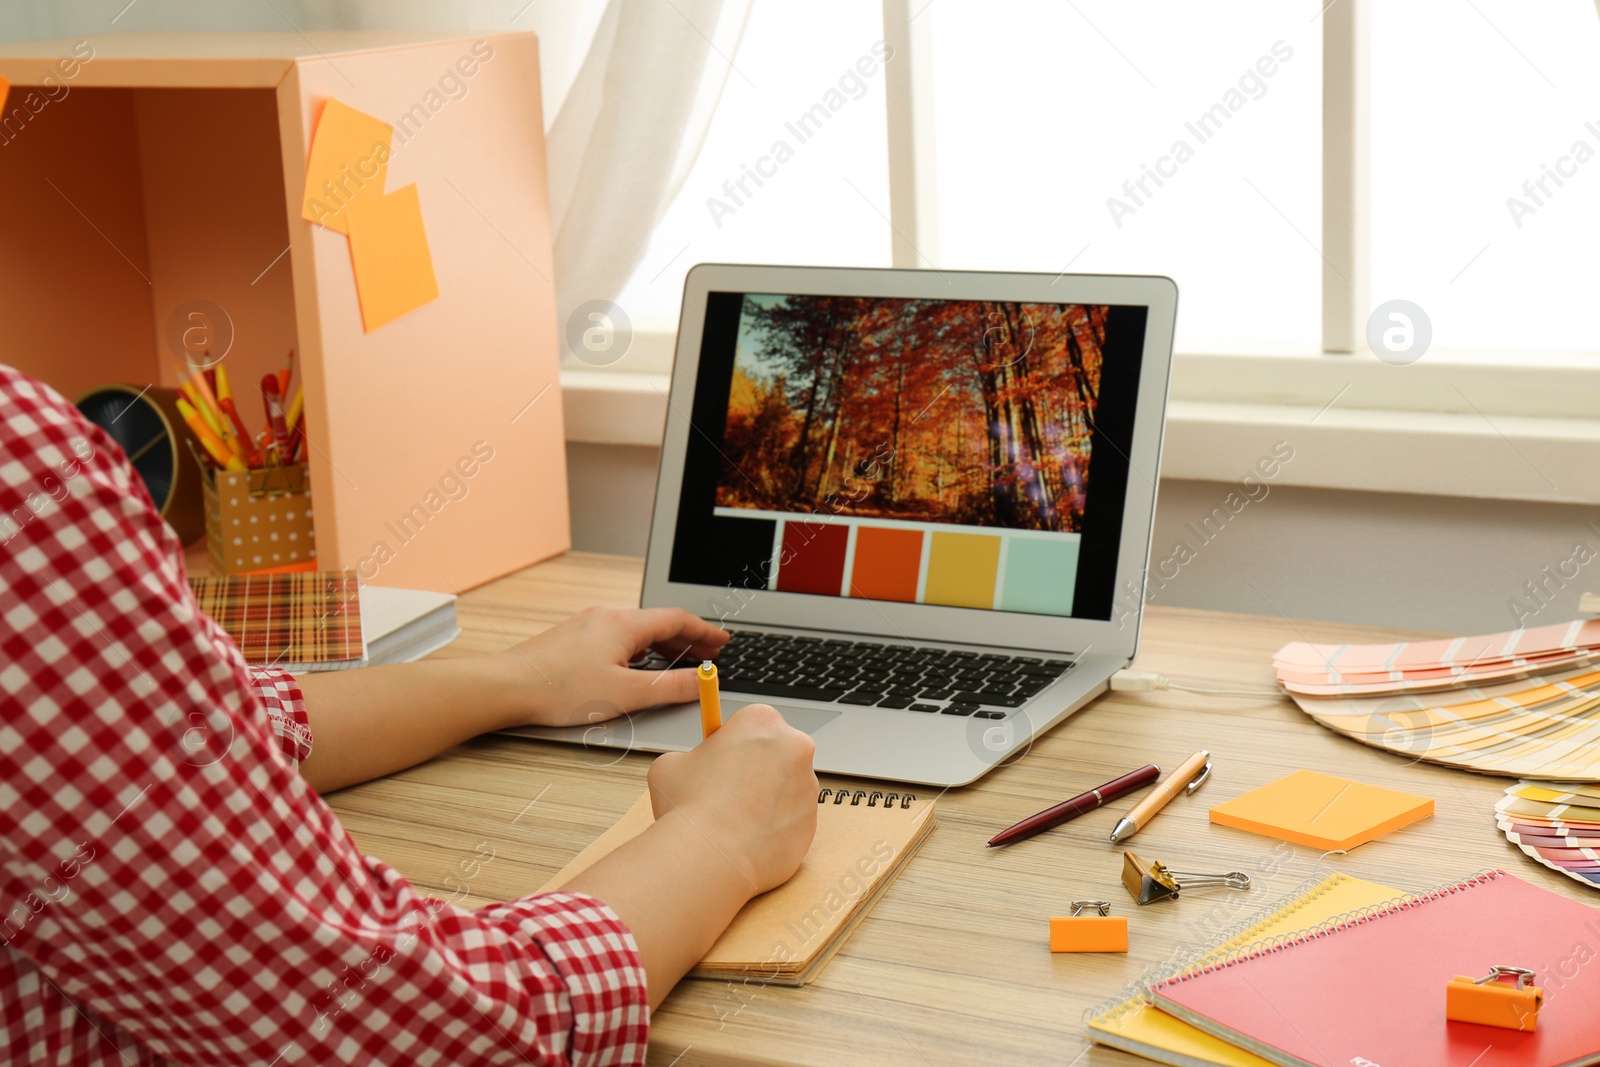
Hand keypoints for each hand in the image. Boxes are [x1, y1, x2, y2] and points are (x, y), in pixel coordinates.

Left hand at [498, 607, 727, 727]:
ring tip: (678, 661)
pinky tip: (636, 667)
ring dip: (662, 645)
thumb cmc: (560, 689)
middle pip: (658, 622)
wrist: (507, 686)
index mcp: (624, 624)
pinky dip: (638, 649)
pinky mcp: (572, 639)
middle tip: (707, 654)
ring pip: (636, 630)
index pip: (677, 619)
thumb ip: (670, 688)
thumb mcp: (626, 694)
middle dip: (687, 639)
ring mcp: (587, 625)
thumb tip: (701, 683)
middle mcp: (606, 617)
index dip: (705, 631)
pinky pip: (617, 637)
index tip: (722, 641)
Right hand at [646, 704, 817, 895]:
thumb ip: (692, 758)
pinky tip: (746, 840)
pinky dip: (773, 829)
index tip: (721, 759)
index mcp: (762, 720)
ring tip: (732, 821)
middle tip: (725, 792)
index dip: (732, 743)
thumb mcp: (671, 764)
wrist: (710, 858)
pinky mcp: (811, 823)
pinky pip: (790, 821)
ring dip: (766, 799)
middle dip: (755, 768)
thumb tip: (695, 768)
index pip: (751, 723)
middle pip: (776, 751)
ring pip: (786, 788)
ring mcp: (808, 787)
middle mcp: (794, 747)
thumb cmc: (689, 806)